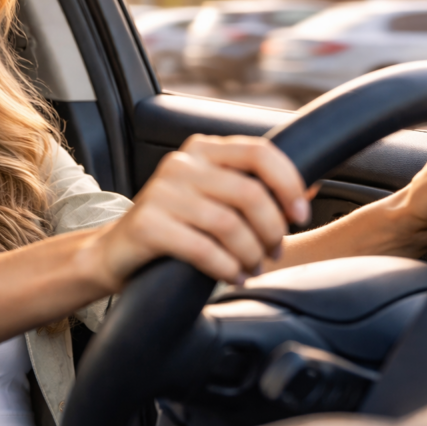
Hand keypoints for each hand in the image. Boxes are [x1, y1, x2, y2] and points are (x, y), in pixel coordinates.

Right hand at [88, 135, 309, 287]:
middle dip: (271, 230)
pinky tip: (231, 276)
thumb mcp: (214, 199)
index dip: (289, 184)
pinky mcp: (147, 224)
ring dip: (250, 253)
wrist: (116, 252)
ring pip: (228, 224)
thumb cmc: (174, 227)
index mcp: (202, 150)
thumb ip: (255, 189)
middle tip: (273, 253)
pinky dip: (226, 267)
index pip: (260, 152)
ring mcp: (161, 192)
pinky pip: (203, 248)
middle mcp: (181, 165)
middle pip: (249, 193)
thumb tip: (310, 188)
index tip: (300, 215)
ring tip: (251, 268)